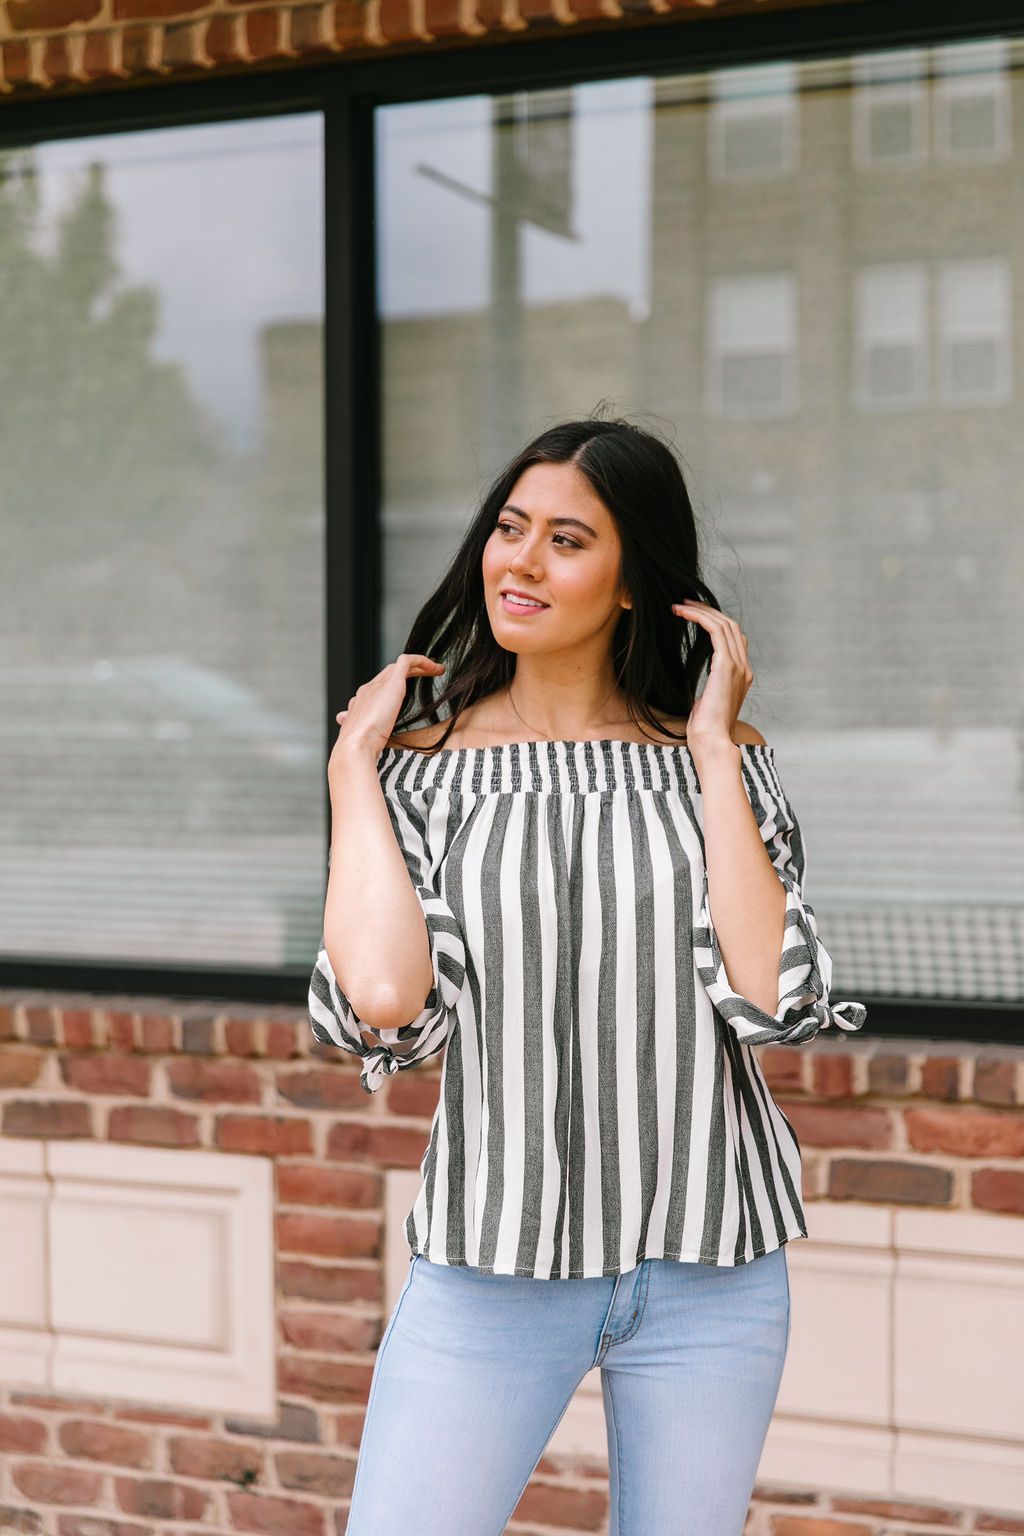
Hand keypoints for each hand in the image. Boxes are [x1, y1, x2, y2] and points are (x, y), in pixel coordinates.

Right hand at [329, 653, 444, 783]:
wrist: (355, 746)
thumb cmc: (360, 750)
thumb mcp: (363, 740)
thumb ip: (365, 733)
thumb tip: (352, 730)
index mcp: (361, 703)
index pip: (378, 687)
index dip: (395, 685)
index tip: (410, 689)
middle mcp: (367, 690)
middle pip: (389, 673)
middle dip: (409, 672)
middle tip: (429, 674)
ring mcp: (378, 685)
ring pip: (399, 665)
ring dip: (419, 665)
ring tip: (436, 669)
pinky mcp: (391, 682)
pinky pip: (407, 661)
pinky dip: (422, 660)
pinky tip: (436, 668)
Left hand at [671, 600, 752, 751]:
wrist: (712, 742)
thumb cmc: (705, 730)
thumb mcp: (707, 705)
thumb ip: (709, 692)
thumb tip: (700, 694)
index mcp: (741, 676)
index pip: (733, 639)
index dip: (714, 622)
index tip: (692, 616)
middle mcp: (744, 668)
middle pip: (731, 626)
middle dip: (707, 611)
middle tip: (684, 603)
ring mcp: (738, 667)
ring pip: (724, 624)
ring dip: (701, 611)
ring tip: (679, 606)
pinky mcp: (727, 667)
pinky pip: (716, 631)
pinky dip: (699, 618)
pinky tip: (683, 613)